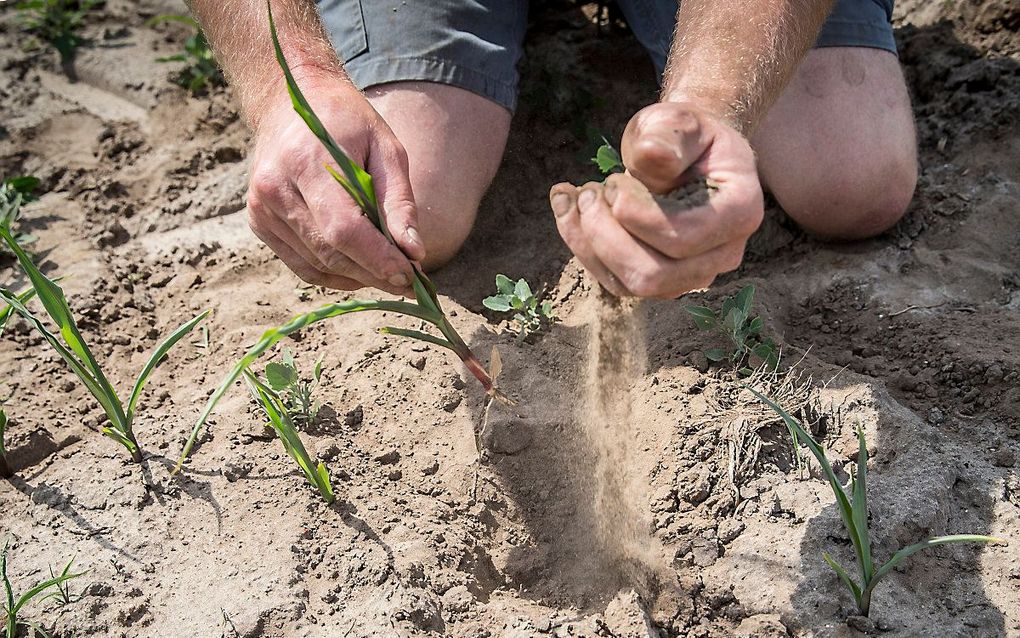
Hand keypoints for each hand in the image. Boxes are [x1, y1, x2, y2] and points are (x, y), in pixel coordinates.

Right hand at [246, 73, 424, 294]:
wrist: (290, 100)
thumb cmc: (347, 122)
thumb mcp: (386, 149)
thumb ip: (398, 201)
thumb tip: (414, 253)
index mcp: (306, 163)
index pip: (343, 229)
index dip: (378, 259)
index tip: (412, 276)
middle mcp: (275, 189)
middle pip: (330, 252)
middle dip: (374, 273)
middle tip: (410, 282)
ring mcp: (261, 208)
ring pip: (316, 265)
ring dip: (357, 278)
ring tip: (390, 275)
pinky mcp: (259, 222)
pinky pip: (301, 265)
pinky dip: (334, 275)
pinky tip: (360, 272)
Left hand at [549, 102, 762, 298]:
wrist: (684, 152)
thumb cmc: (684, 135)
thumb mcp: (679, 121)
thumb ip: (669, 136)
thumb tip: (652, 155)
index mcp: (739, 213)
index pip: (684, 237)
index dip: (637, 216)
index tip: (613, 180)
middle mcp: (721, 255)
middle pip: (653, 275)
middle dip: (606, 234)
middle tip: (588, 189)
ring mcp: (688, 275)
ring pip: (628, 284)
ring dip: (588, 241)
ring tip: (576, 194)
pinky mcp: (656, 281)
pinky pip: (612, 280)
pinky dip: (581, 245)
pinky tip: (569, 207)